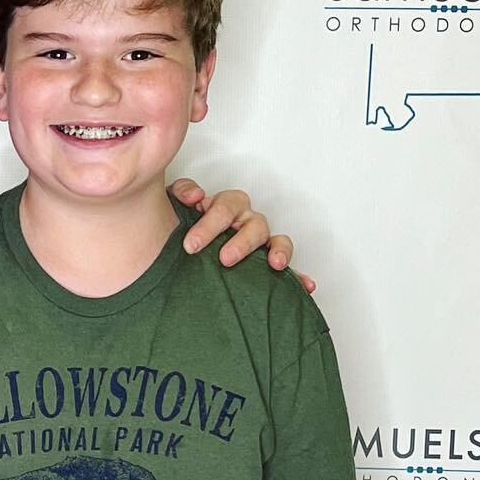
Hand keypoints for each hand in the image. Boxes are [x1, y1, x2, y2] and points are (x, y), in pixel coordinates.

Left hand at [171, 181, 315, 293]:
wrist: (175, 249)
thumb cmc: (176, 226)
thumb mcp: (172, 207)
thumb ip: (180, 193)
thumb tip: (195, 195)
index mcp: (222, 207)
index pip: (224, 206)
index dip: (210, 220)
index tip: (192, 239)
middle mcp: (243, 222)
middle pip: (252, 222)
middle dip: (240, 241)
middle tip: (221, 258)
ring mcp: (257, 241)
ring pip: (273, 239)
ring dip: (278, 250)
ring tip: (275, 264)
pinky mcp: (265, 262)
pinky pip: (287, 267)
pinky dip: (298, 276)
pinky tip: (306, 286)